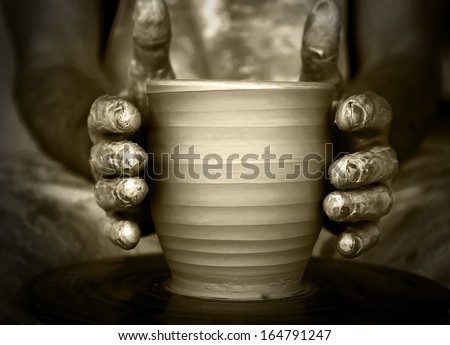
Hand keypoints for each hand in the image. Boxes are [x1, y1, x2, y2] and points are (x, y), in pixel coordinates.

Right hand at [87, 0, 173, 248]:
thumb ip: (150, 47)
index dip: (114, 116)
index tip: (131, 115)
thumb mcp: (150, 80)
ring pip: (107, 191)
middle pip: (105, 157)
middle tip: (137, 159)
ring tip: (135, 195)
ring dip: (118, 195)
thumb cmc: (147, 112)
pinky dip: (121, 231)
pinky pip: (118, 223)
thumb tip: (154, 1)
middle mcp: (109, 153)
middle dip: (118, 158)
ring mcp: (115, 184)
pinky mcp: (128, 212)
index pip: (106, 115)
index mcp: (113, 120)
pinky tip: (132, 239)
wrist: (134, 147)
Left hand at [300, 0, 397, 257]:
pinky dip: (358, 237)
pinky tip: (342, 245)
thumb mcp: (322, 85)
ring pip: (377, 199)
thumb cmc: (327, 113)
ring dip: (359, 205)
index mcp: (364, 120)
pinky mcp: (358, 214)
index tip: (344, 109)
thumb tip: (321, 6)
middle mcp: (372, 154)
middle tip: (338, 172)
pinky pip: (366, 228)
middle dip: (361, 168)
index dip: (363, 111)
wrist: (345, 142)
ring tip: (334, 206)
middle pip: (379, 162)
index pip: (372, 112)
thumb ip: (319, 55)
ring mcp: (368, 187)